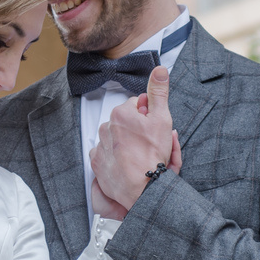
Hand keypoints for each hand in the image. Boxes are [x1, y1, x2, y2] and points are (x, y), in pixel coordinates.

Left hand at [92, 66, 177, 216]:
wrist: (143, 189)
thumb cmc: (153, 155)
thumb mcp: (162, 119)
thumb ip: (159, 92)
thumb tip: (159, 69)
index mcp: (121, 113)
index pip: (137, 106)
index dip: (149, 116)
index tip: (156, 128)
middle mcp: (106, 127)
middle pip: (126, 122)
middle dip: (138, 129)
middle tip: (151, 144)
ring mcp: (100, 146)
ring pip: (116, 138)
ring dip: (127, 143)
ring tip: (141, 157)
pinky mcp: (97, 163)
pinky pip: (106, 155)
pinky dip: (116, 158)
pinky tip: (128, 164)